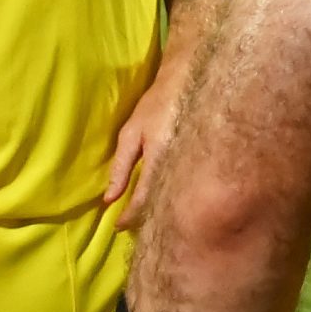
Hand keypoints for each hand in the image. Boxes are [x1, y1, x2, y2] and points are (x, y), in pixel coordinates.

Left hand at [103, 65, 185, 229]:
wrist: (191, 84)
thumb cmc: (157, 106)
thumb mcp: (132, 133)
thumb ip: (121, 166)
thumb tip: (109, 198)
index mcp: (159, 159)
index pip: (144, 199)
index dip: (130, 216)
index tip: (118, 227)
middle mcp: (178, 167)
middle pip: (162, 205)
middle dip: (146, 219)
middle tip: (131, 227)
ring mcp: (193, 167)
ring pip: (175, 199)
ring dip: (160, 210)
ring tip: (146, 219)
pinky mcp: (201, 165)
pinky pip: (184, 188)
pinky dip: (172, 197)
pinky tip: (166, 200)